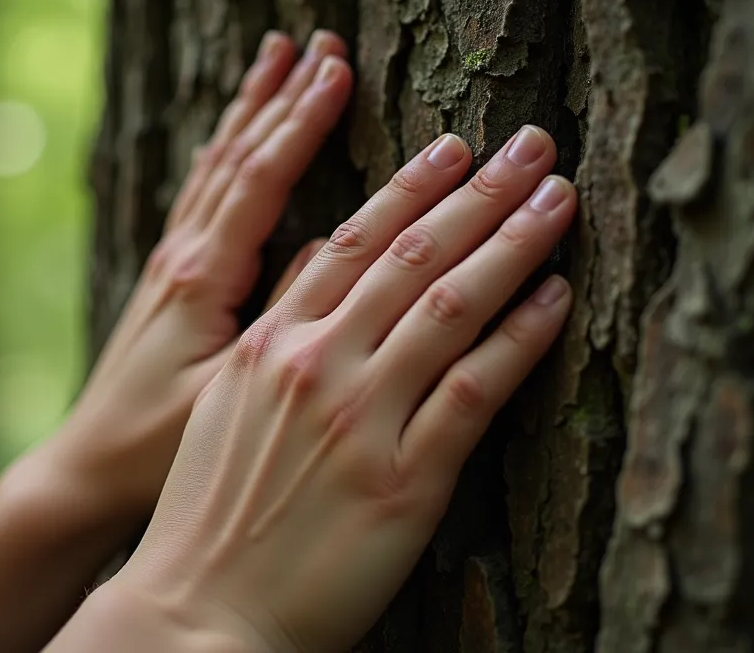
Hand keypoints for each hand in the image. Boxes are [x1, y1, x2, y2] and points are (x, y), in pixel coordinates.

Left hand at [22, 30, 353, 522]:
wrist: (85, 473)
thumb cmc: (156, 449)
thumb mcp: (225, 393)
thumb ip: (279, 319)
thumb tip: (332, 243)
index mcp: (199, 278)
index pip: (259, 180)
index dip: (299, 123)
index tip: (335, 72)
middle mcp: (181, 257)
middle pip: (237, 157)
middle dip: (282, 97)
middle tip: (321, 44)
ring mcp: (170, 266)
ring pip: (216, 168)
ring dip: (251, 112)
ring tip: (276, 58)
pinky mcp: (167, 283)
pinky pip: (200, 197)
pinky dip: (224, 155)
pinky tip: (229, 140)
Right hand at [62, 126, 576, 650]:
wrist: (197, 612)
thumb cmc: (208, 514)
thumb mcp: (222, 404)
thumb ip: (273, 326)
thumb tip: (317, 259)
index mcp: (269, 344)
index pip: (353, 242)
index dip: (412, 188)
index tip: (456, 149)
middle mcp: (315, 366)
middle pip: (411, 257)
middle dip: (478, 193)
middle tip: (531, 147)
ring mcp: (360, 420)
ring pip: (448, 306)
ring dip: (510, 244)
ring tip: (557, 199)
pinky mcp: (404, 482)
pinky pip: (474, 392)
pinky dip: (518, 338)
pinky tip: (554, 299)